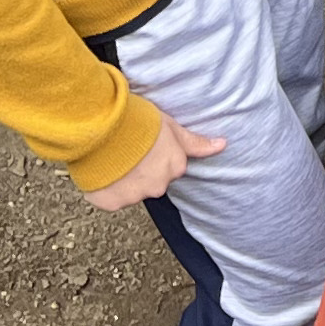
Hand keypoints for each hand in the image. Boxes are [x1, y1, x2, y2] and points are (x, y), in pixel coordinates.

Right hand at [85, 101, 226, 212]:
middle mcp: (159, 186)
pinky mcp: (112, 203)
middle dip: (141, 171)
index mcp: (176, 167)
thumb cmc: (137, 122)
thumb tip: (222, 145)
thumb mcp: (171, 127)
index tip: (144, 144)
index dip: (155, 155)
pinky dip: (106, 188)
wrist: (104, 129)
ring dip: (123, 180)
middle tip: (126, 151)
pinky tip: (102, 170)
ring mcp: (135, 196)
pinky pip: (111, 199)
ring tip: (111, 158)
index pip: (171, 167)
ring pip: (131, 191)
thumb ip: (195, 143)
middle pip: (152, 182)